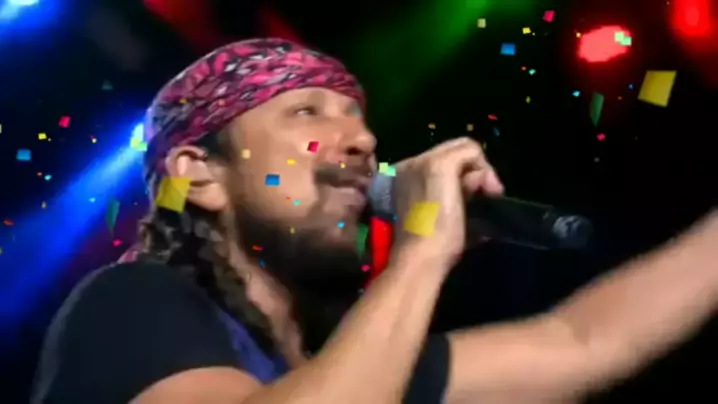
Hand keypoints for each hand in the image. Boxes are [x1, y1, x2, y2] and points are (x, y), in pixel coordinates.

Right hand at [391, 137, 503, 268]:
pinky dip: (485, 168)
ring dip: (480, 173)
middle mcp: (408, 165)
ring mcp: (421, 161)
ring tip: (482, 199)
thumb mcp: (441, 219)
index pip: (439, 166)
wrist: (419, 256)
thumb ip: (455, 200)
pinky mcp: (439, 163)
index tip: (467, 207)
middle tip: (480, 201)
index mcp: (402, 179)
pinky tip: (489, 190)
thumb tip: (483, 190)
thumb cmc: (429, 249)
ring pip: (463, 149)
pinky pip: (471, 149)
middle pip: (452, 154)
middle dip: (472, 175)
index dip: (460, 182)